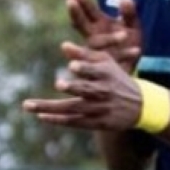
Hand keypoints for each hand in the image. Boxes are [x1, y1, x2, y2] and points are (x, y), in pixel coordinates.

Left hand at [21, 43, 145, 130]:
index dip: (85, 68)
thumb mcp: (106, 63)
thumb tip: (63, 46)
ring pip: (73, 108)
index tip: (73, 66)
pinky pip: (74, 122)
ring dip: (51, 107)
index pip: (96, 71)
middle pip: (86, 90)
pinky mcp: (96, 123)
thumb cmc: (117, 78)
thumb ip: (85, 54)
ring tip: (29, 105)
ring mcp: (99, 109)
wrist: (140, 106)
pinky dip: (57, 120)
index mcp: (107, 74)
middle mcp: (104, 92)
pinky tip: (41, 116)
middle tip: (59, 84)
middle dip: (73, 87)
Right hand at [67, 0, 141, 72]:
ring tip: (125, 35)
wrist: (133, 67)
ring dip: (111, 39)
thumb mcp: (132, 26)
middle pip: (82, 25)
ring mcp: (96, 53)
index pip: (89, 11)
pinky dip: (126, 55)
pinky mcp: (104, 66)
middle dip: (76, 14)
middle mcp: (93, 37)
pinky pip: (114, 59)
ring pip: (98, 44)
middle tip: (70, 2)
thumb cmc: (129, 43)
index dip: (81, 1)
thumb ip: (130, 14)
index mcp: (99, 25)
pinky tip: (136, 51)